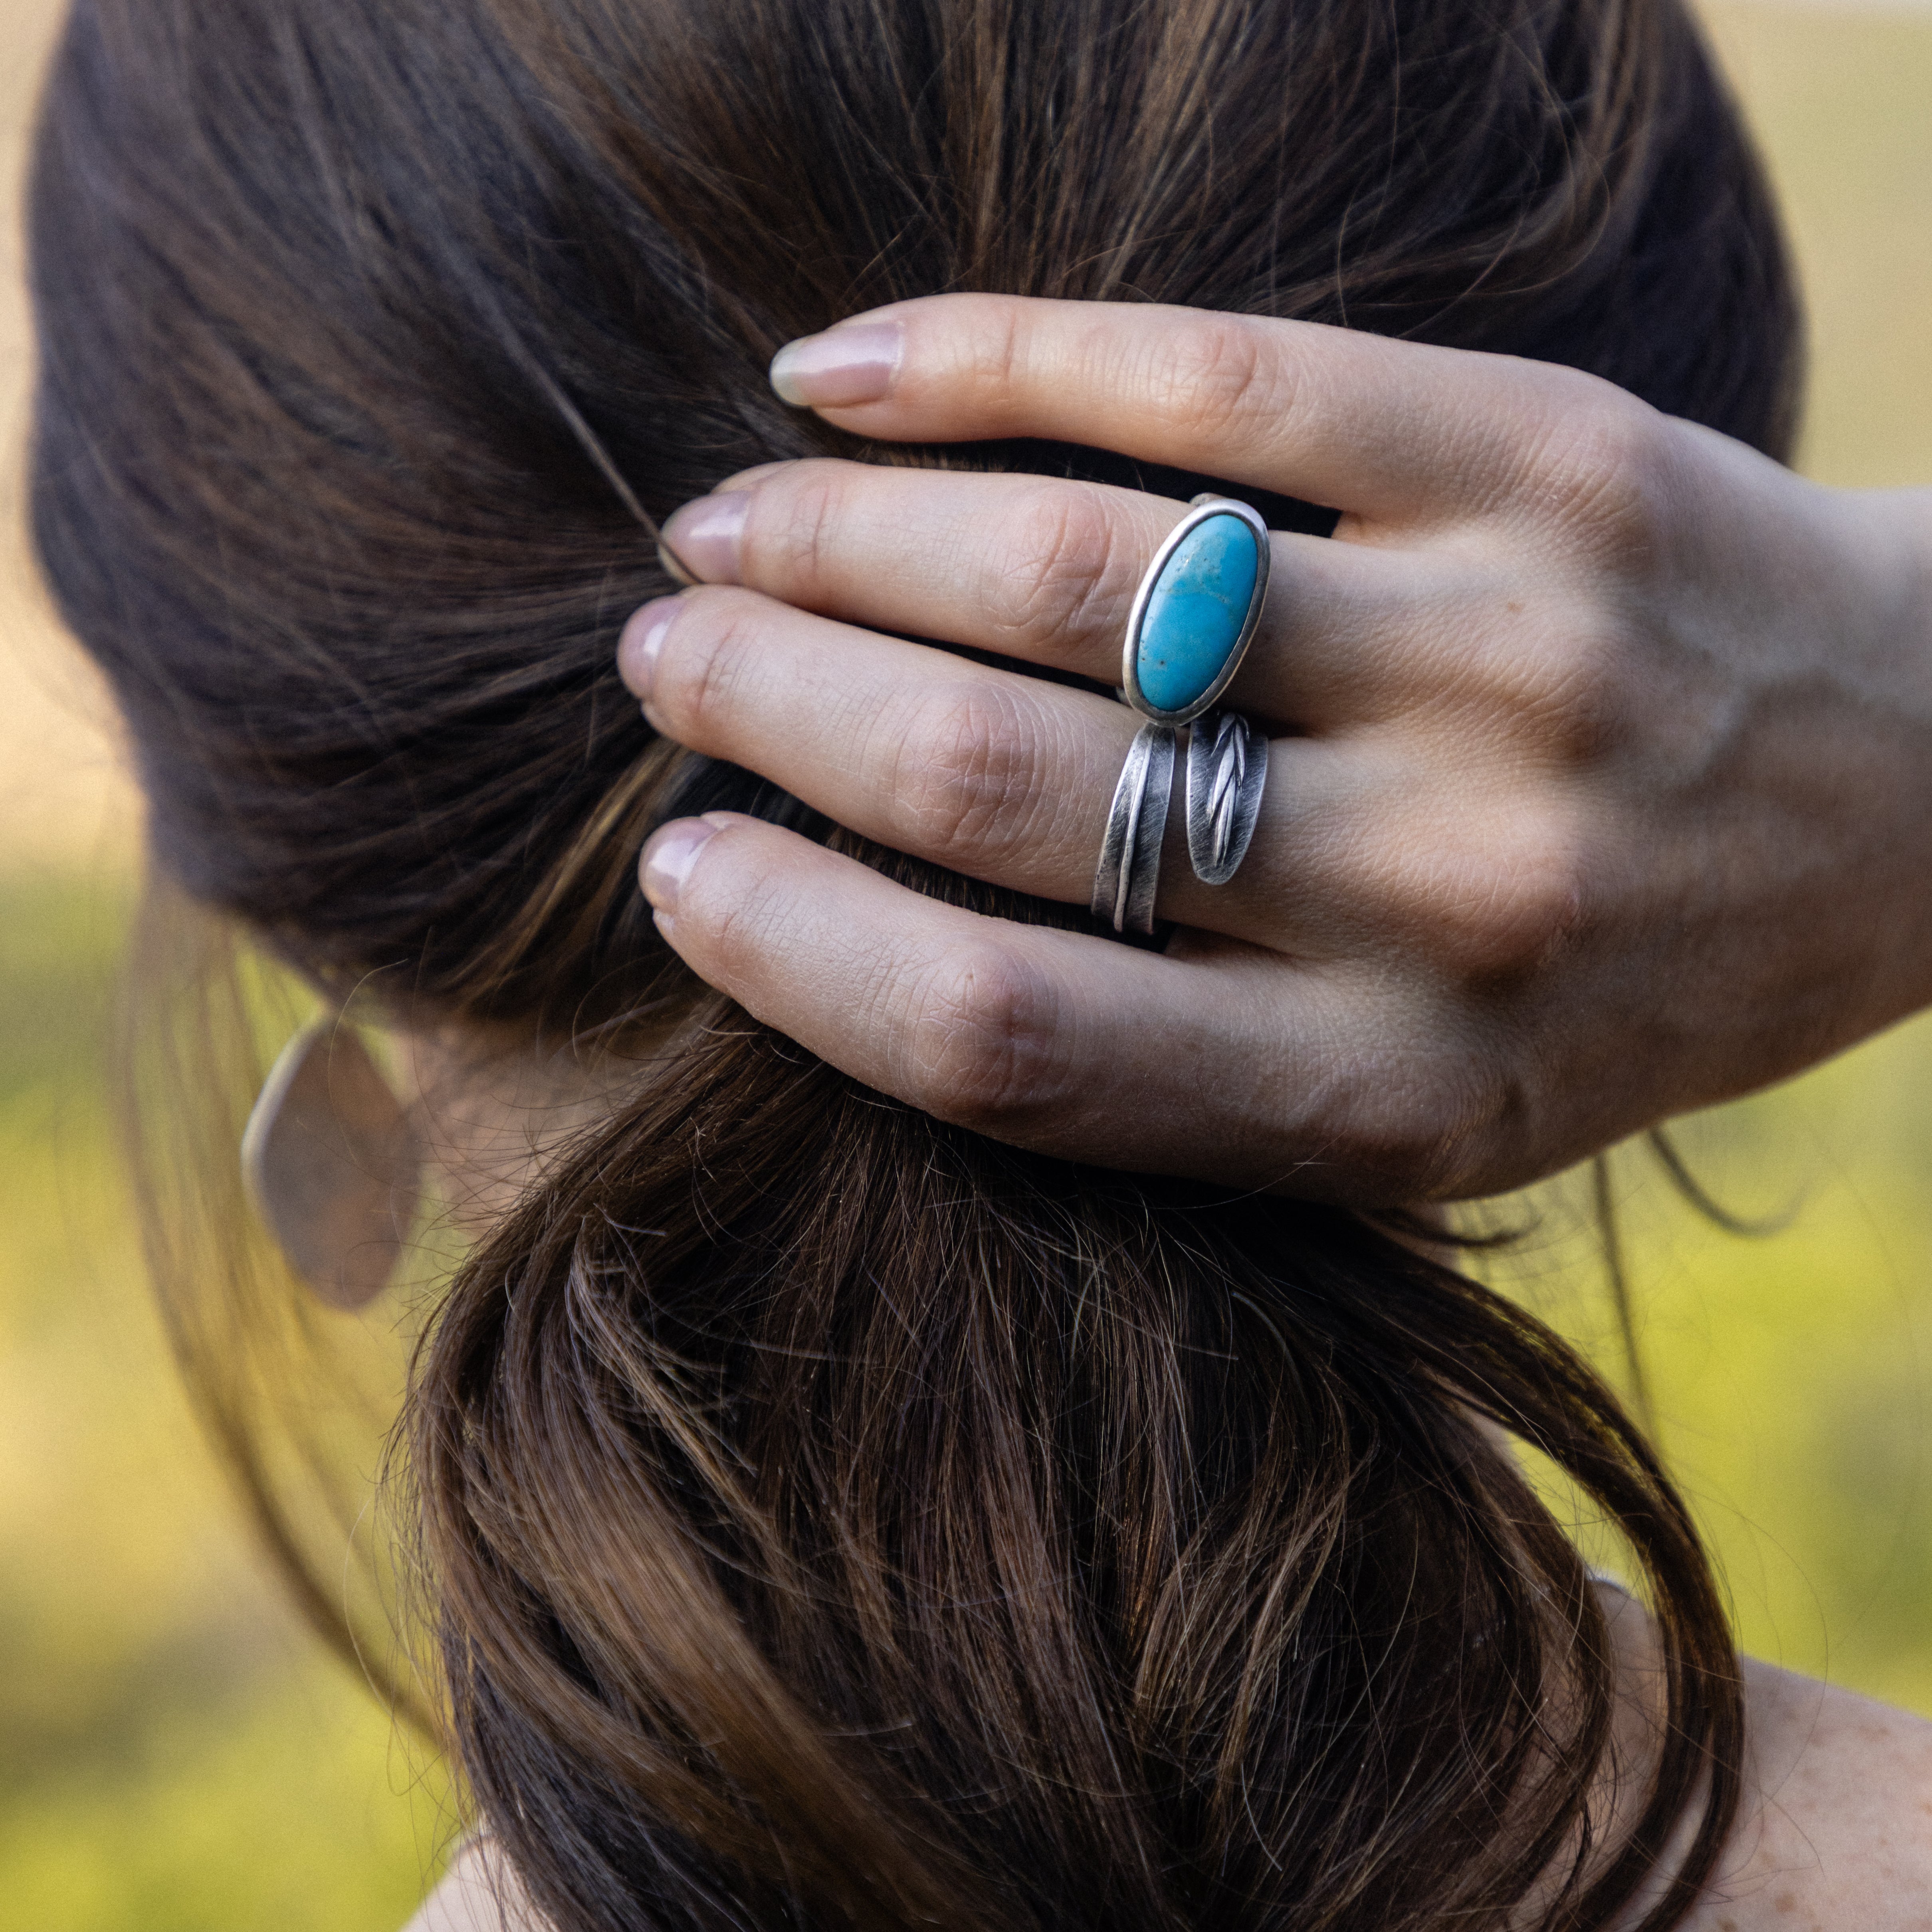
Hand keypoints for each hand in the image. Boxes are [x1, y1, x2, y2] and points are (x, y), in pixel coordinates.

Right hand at [616, 294, 1931, 1202]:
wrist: (1909, 802)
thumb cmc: (1607, 974)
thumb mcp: (1423, 1098)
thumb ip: (1182, 1057)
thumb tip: (855, 917)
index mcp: (1387, 1097)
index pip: (1002, 1038)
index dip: (794, 952)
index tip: (677, 870)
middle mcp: (1443, 895)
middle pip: (1001, 786)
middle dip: (773, 706)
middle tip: (661, 658)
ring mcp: (1501, 660)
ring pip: (1073, 577)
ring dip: (839, 537)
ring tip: (721, 525)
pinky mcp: (1546, 466)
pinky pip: (1209, 382)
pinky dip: (983, 364)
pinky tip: (843, 374)